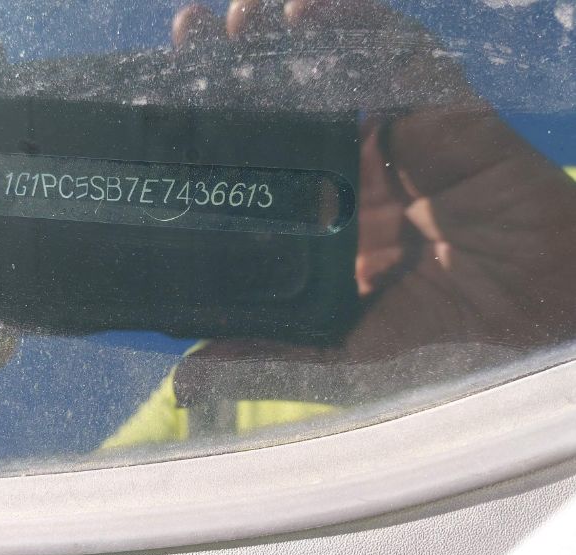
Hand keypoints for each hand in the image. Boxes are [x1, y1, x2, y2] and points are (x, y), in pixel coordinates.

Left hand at [169, 0, 575, 404]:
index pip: (244, 163)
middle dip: (227, 65)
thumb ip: (266, 360)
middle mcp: (340, 173)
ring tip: (236, 17)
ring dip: (275, 33)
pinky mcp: (438, 110)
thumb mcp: (338, 360)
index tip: (152, 102)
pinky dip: (355, 20)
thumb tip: (183, 384)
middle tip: (186, 36)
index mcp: (310, 223)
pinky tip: (308, 9)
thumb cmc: (438, 342)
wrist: (536, 313)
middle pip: (272, 103)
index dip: (201, 130)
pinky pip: (396, 49)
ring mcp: (387, 137)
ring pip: (322, 67)